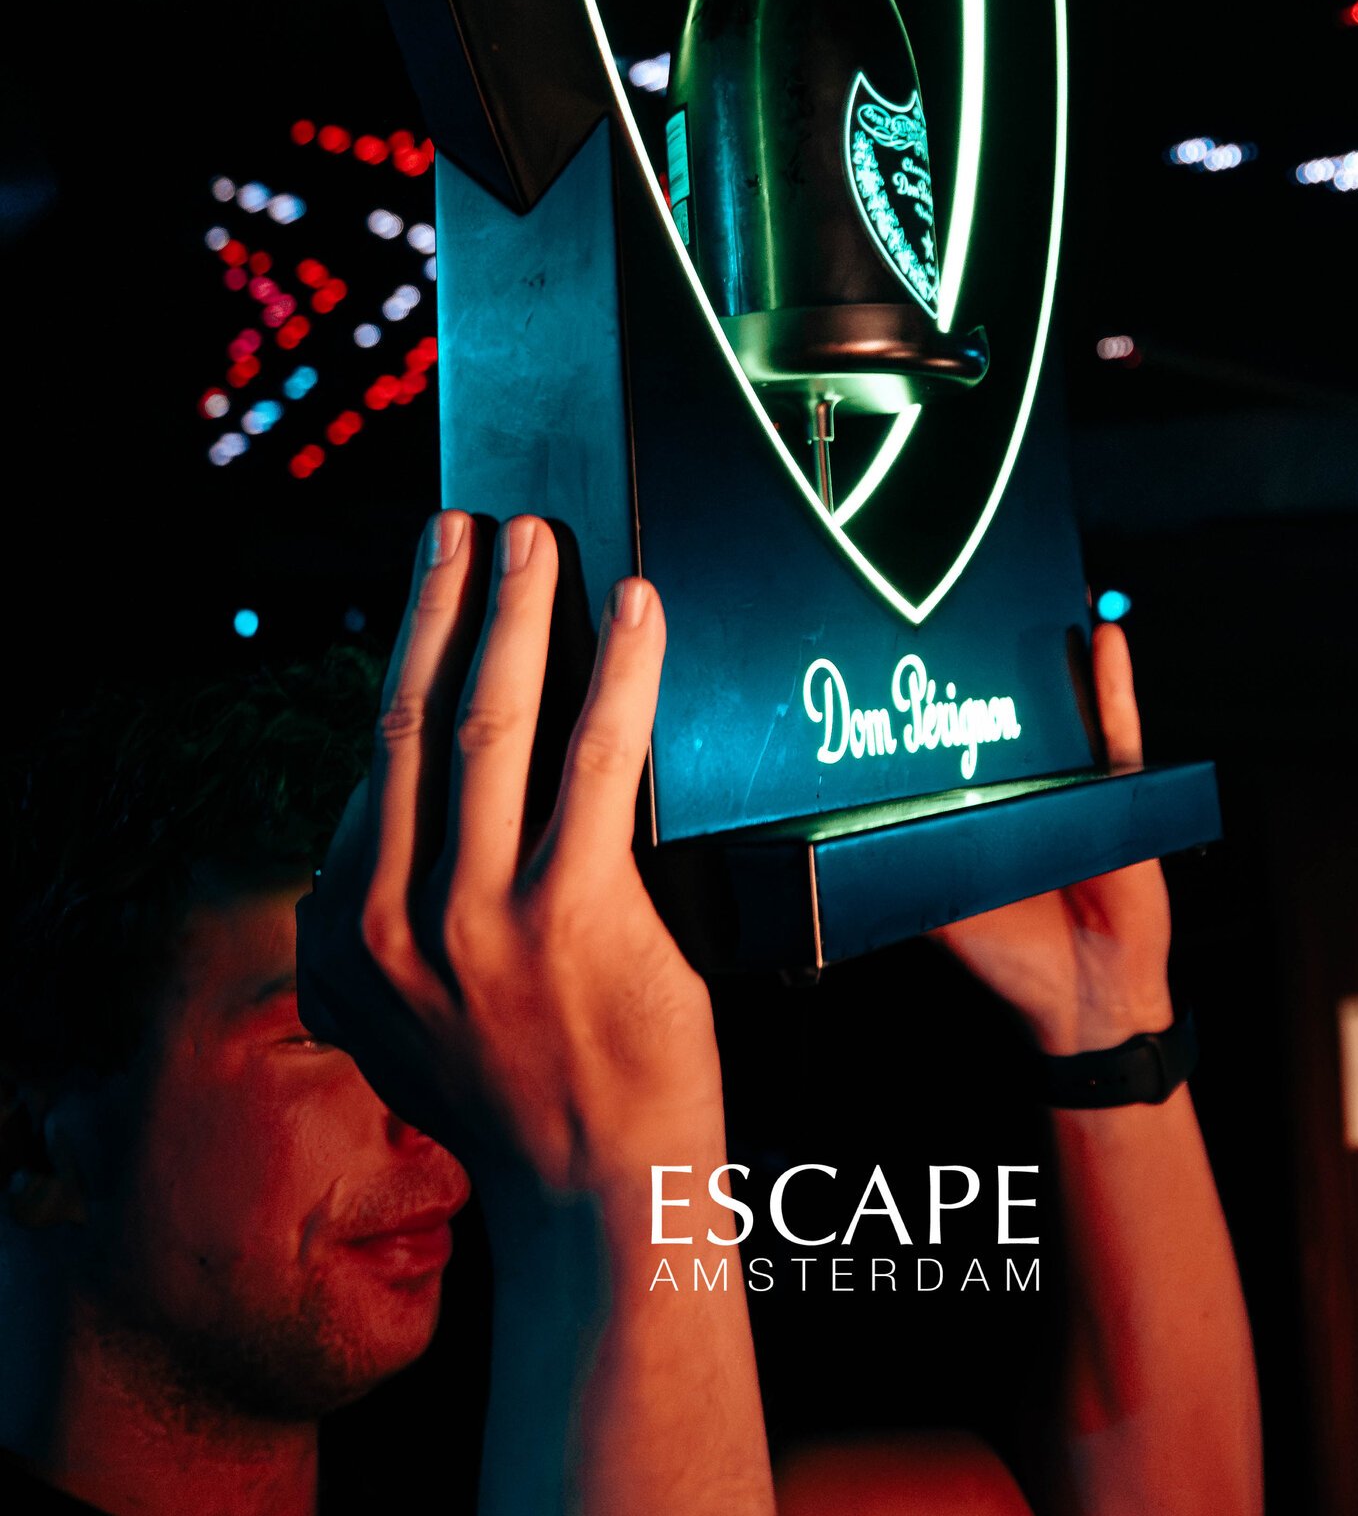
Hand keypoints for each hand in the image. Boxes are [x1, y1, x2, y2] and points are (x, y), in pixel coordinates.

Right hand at [297, 514, 721, 1214]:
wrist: (598, 1207)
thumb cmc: (528, 1093)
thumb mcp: (415, 1012)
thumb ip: (403, 916)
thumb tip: (413, 806)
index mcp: (345, 938)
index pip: (374, 764)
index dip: (404, 656)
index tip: (431, 584)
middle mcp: (393, 924)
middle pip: (410, 720)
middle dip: (438, 604)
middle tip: (465, 524)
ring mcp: (477, 923)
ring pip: (490, 721)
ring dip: (514, 611)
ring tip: (534, 538)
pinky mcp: (571, 919)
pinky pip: (598, 759)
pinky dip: (619, 669)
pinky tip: (637, 611)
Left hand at [932, 619, 1173, 1055]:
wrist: (1085, 1000)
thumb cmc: (1013, 957)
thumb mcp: (939, 903)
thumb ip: (899, 864)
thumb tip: (825, 840)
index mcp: (989, 800)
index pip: (966, 732)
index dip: (945, 689)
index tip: (913, 644)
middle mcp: (1036, 781)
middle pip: (1017, 703)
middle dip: (1001, 650)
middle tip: (975, 596)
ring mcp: (1080, 782)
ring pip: (1068, 701)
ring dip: (1060, 644)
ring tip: (1041, 586)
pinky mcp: (1121, 791)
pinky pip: (1118, 726)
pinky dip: (1111, 681)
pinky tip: (1102, 634)